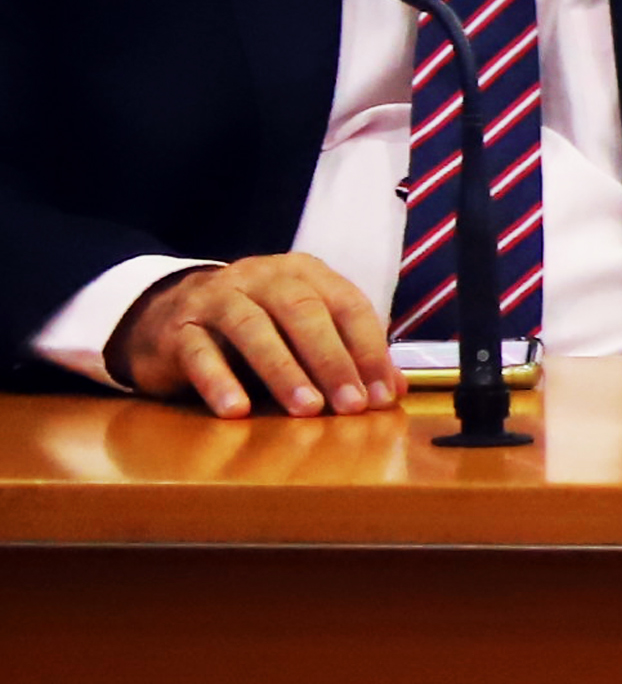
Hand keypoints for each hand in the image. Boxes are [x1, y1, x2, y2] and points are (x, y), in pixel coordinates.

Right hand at [110, 253, 398, 417]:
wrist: (166, 315)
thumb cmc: (252, 330)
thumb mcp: (300, 335)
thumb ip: (345, 355)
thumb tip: (392, 390)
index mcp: (303, 274)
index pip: (346, 305)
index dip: (369, 350)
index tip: (383, 394)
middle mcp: (262, 277)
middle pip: (302, 312)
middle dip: (332, 361)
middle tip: (351, 405)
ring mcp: (216, 298)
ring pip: (252, 328)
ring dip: (283, 370)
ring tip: (307, 408)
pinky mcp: (179, 328)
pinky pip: (199, 352)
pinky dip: (220, 381)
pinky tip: (237, 410)